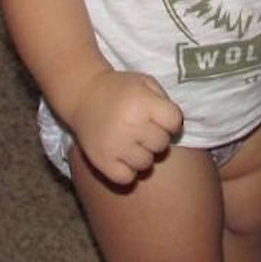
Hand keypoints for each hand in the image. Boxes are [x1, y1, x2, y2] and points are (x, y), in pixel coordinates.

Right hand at [69, 70, 182, 184]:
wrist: (84, 95)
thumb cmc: (120, 89)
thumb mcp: (146, 82)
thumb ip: (164, 100)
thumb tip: (176, 124)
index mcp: (143, 103)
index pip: (174, 122)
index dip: (172, 122)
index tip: (164, 120)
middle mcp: (131, 125)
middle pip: (162, 144)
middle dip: (158, 137)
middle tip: (146, 131)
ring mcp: (116, 145)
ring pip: (146, 164)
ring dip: (144, 155)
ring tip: (135, 144)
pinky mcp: (102, 161)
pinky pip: (127, 178)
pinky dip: (128, 171)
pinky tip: (125, 158)